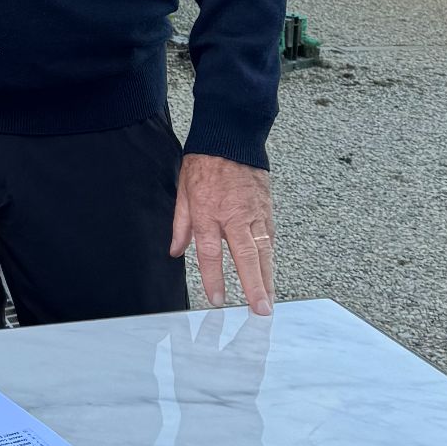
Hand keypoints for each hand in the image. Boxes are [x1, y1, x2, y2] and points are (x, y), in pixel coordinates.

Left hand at [171, 152, 274, 315]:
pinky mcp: (266, 208)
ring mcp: (254, 212)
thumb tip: (175, 251)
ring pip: (264, 250)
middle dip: (254, 286)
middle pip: (246, 256)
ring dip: (267, 277)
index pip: (211, 253)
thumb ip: (181, 225)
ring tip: (269, 300)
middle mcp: (234, 215)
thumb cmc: (204, 162)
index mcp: (208, 212)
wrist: (231, 136)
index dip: (214, 278)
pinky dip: (271, 257)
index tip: (217, 300)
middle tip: (260, 309)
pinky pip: (270, 237)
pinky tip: (271, 273)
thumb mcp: (183, 191)